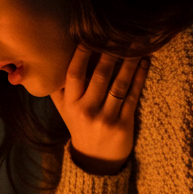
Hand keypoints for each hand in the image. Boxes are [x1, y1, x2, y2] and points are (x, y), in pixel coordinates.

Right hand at [49, 45, 148, 174]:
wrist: (95, 161)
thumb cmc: (79, 126)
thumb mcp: (63, 109)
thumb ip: (57, 86)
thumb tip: (48, 57)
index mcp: (70, 104)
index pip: (75, 74)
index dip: (83, 53)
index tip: (91, 34)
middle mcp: (86, 111)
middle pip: (100, 75)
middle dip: (111, 52)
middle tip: (120, 32)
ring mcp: (106, 118)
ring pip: (120, 84)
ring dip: (130, 61)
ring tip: (137, 43)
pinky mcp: (123, 125)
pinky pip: (133, 96)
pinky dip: (140, 77)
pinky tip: (145, 62)